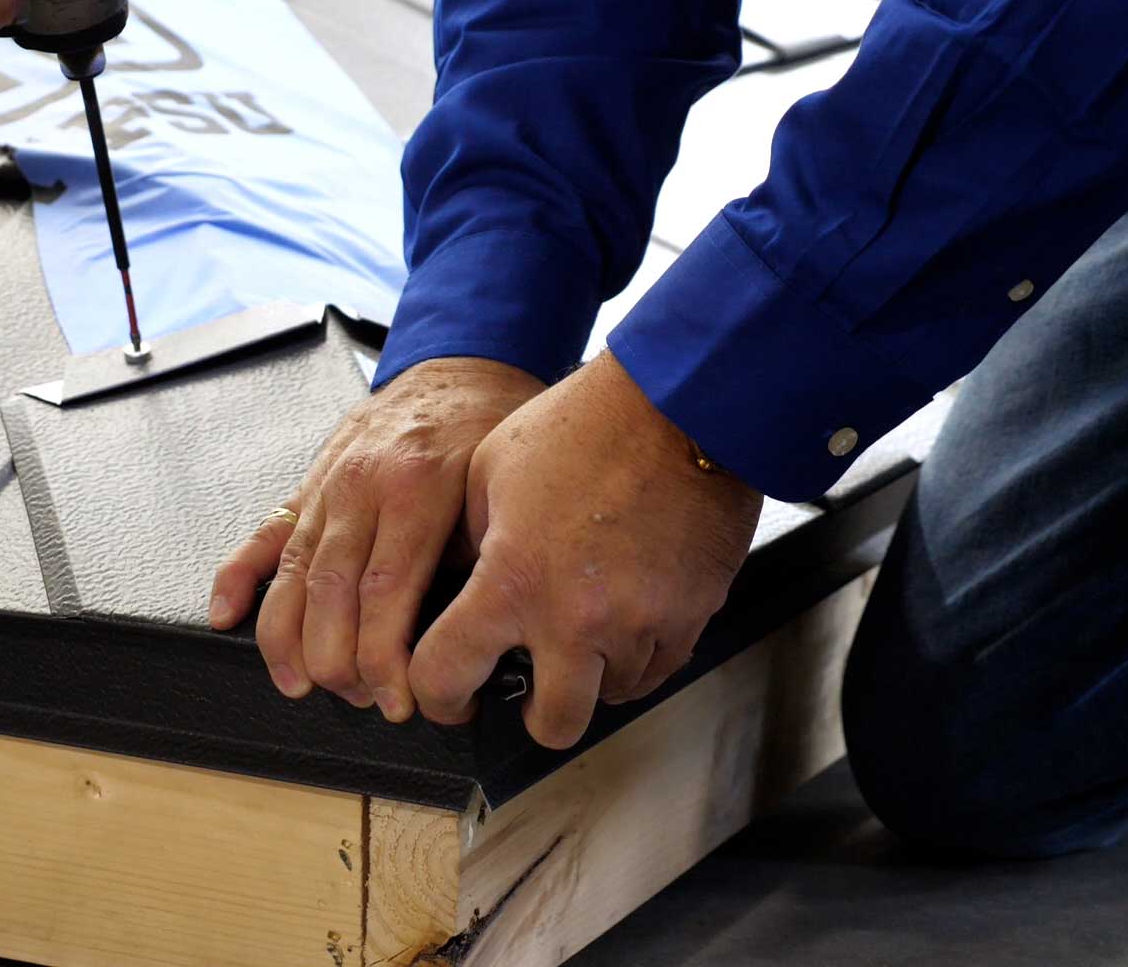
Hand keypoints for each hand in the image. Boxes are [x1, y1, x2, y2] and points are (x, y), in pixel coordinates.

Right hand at [207, 358, 545, 721]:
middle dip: (337, 662)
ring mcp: (327, 485)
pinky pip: (262, 534)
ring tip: (297, 684)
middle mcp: (361, 487)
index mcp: (415, 488)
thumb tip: (476, 636)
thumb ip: (479, 556)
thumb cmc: (488, 426)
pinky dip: (236, 577)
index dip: (384, 659)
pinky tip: (224, 614)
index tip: (401, 699)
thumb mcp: (499, 488)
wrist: (459, 365)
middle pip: (330, 592)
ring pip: (291, 573)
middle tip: (359, 702)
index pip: (384, 593)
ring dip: (286, 639)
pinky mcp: (306, 484)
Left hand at [409, 352, 762, 748]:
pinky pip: (659, 669)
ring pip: (611, 696)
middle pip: (552, 726)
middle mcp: (576, 617)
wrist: (680, 403)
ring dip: (591, 676)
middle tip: (530, 688)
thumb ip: (470, 540)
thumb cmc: (586, 424)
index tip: (447, 695)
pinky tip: (622, 617)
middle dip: (535, 717)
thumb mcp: (488, 471)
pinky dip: (636, 657)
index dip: (436, 696)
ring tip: (581, 630)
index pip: (446, 677)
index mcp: (512, 581)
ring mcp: (641, 623)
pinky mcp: (691, 616)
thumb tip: (461, 583)